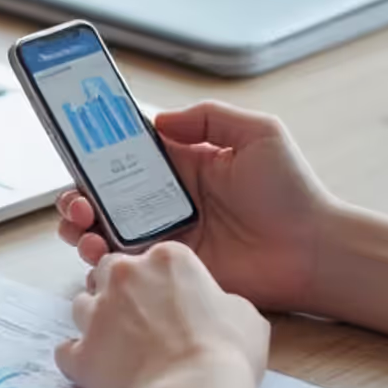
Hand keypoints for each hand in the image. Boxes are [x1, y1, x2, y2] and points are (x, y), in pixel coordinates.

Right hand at [56, 101, 340, 313]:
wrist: (313, 252)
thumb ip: (209, 117)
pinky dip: (102, 260)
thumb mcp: (259, 134)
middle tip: (76, 200)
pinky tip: (100, 253)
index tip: (74, 146)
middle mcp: (167, 200)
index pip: (126, 152)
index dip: (96, 149)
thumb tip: (159, 118)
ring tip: (82, 227)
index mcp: (183, 164)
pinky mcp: (172, 270)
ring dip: (81, 226)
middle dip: (78, 194)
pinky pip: (126, 265)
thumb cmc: (294, 192)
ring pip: (105, 229)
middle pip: (104, 193)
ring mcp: (167, 236)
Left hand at [56, 243, 267, 387]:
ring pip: (82, 305)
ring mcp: (96, 313)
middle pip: (109, 271)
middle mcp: (124, 275)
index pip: (151, 258)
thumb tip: (213, 310)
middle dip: (121, 292)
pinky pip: (67, 351)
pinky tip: (102, 373)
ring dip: (98, 323)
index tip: (171, 305)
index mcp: (166, 259)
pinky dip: (81, 360)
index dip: (161, 282)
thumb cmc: (226, 354)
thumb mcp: (245, 315)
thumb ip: (220, 301)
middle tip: (142, 323)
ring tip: (122, 351)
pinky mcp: (79, 352)